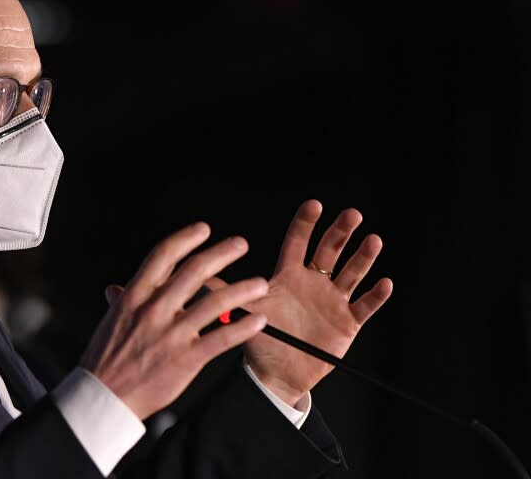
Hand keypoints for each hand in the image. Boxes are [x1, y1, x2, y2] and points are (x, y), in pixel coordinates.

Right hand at [80, 222, 268, 419]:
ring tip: (260, 284)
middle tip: (241, 244)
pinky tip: (258, 320)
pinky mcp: (186, 358)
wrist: (104, 396)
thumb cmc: (105, 359)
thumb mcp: (111, 322)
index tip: (203, 229)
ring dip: (242, 290)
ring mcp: (171, 334)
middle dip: (222, 254)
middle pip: (194, 272)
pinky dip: (242, 327)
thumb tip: (116, 289)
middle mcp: (154, 309)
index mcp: (135, 296)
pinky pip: (221, 339)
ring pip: (214, 303)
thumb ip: (121, 302)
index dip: (185, 239)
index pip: (163, 256)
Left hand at [238, 199, 392, 406]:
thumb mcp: (244, 313)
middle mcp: (313, 282)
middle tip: (351, 215)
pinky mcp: (349, 322)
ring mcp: (333, 300)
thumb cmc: (262, 340)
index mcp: (288, 276)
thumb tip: (196, 277)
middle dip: (340, 232)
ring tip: (373, 241)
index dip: (305, 224)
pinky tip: (384, 283)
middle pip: (329, 251)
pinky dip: (376, 295)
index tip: (313, 205)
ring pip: (352, 273)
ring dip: (363, 257)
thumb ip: (225, 294)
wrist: (279, 374)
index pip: (297, 242)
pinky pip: (366, 306)